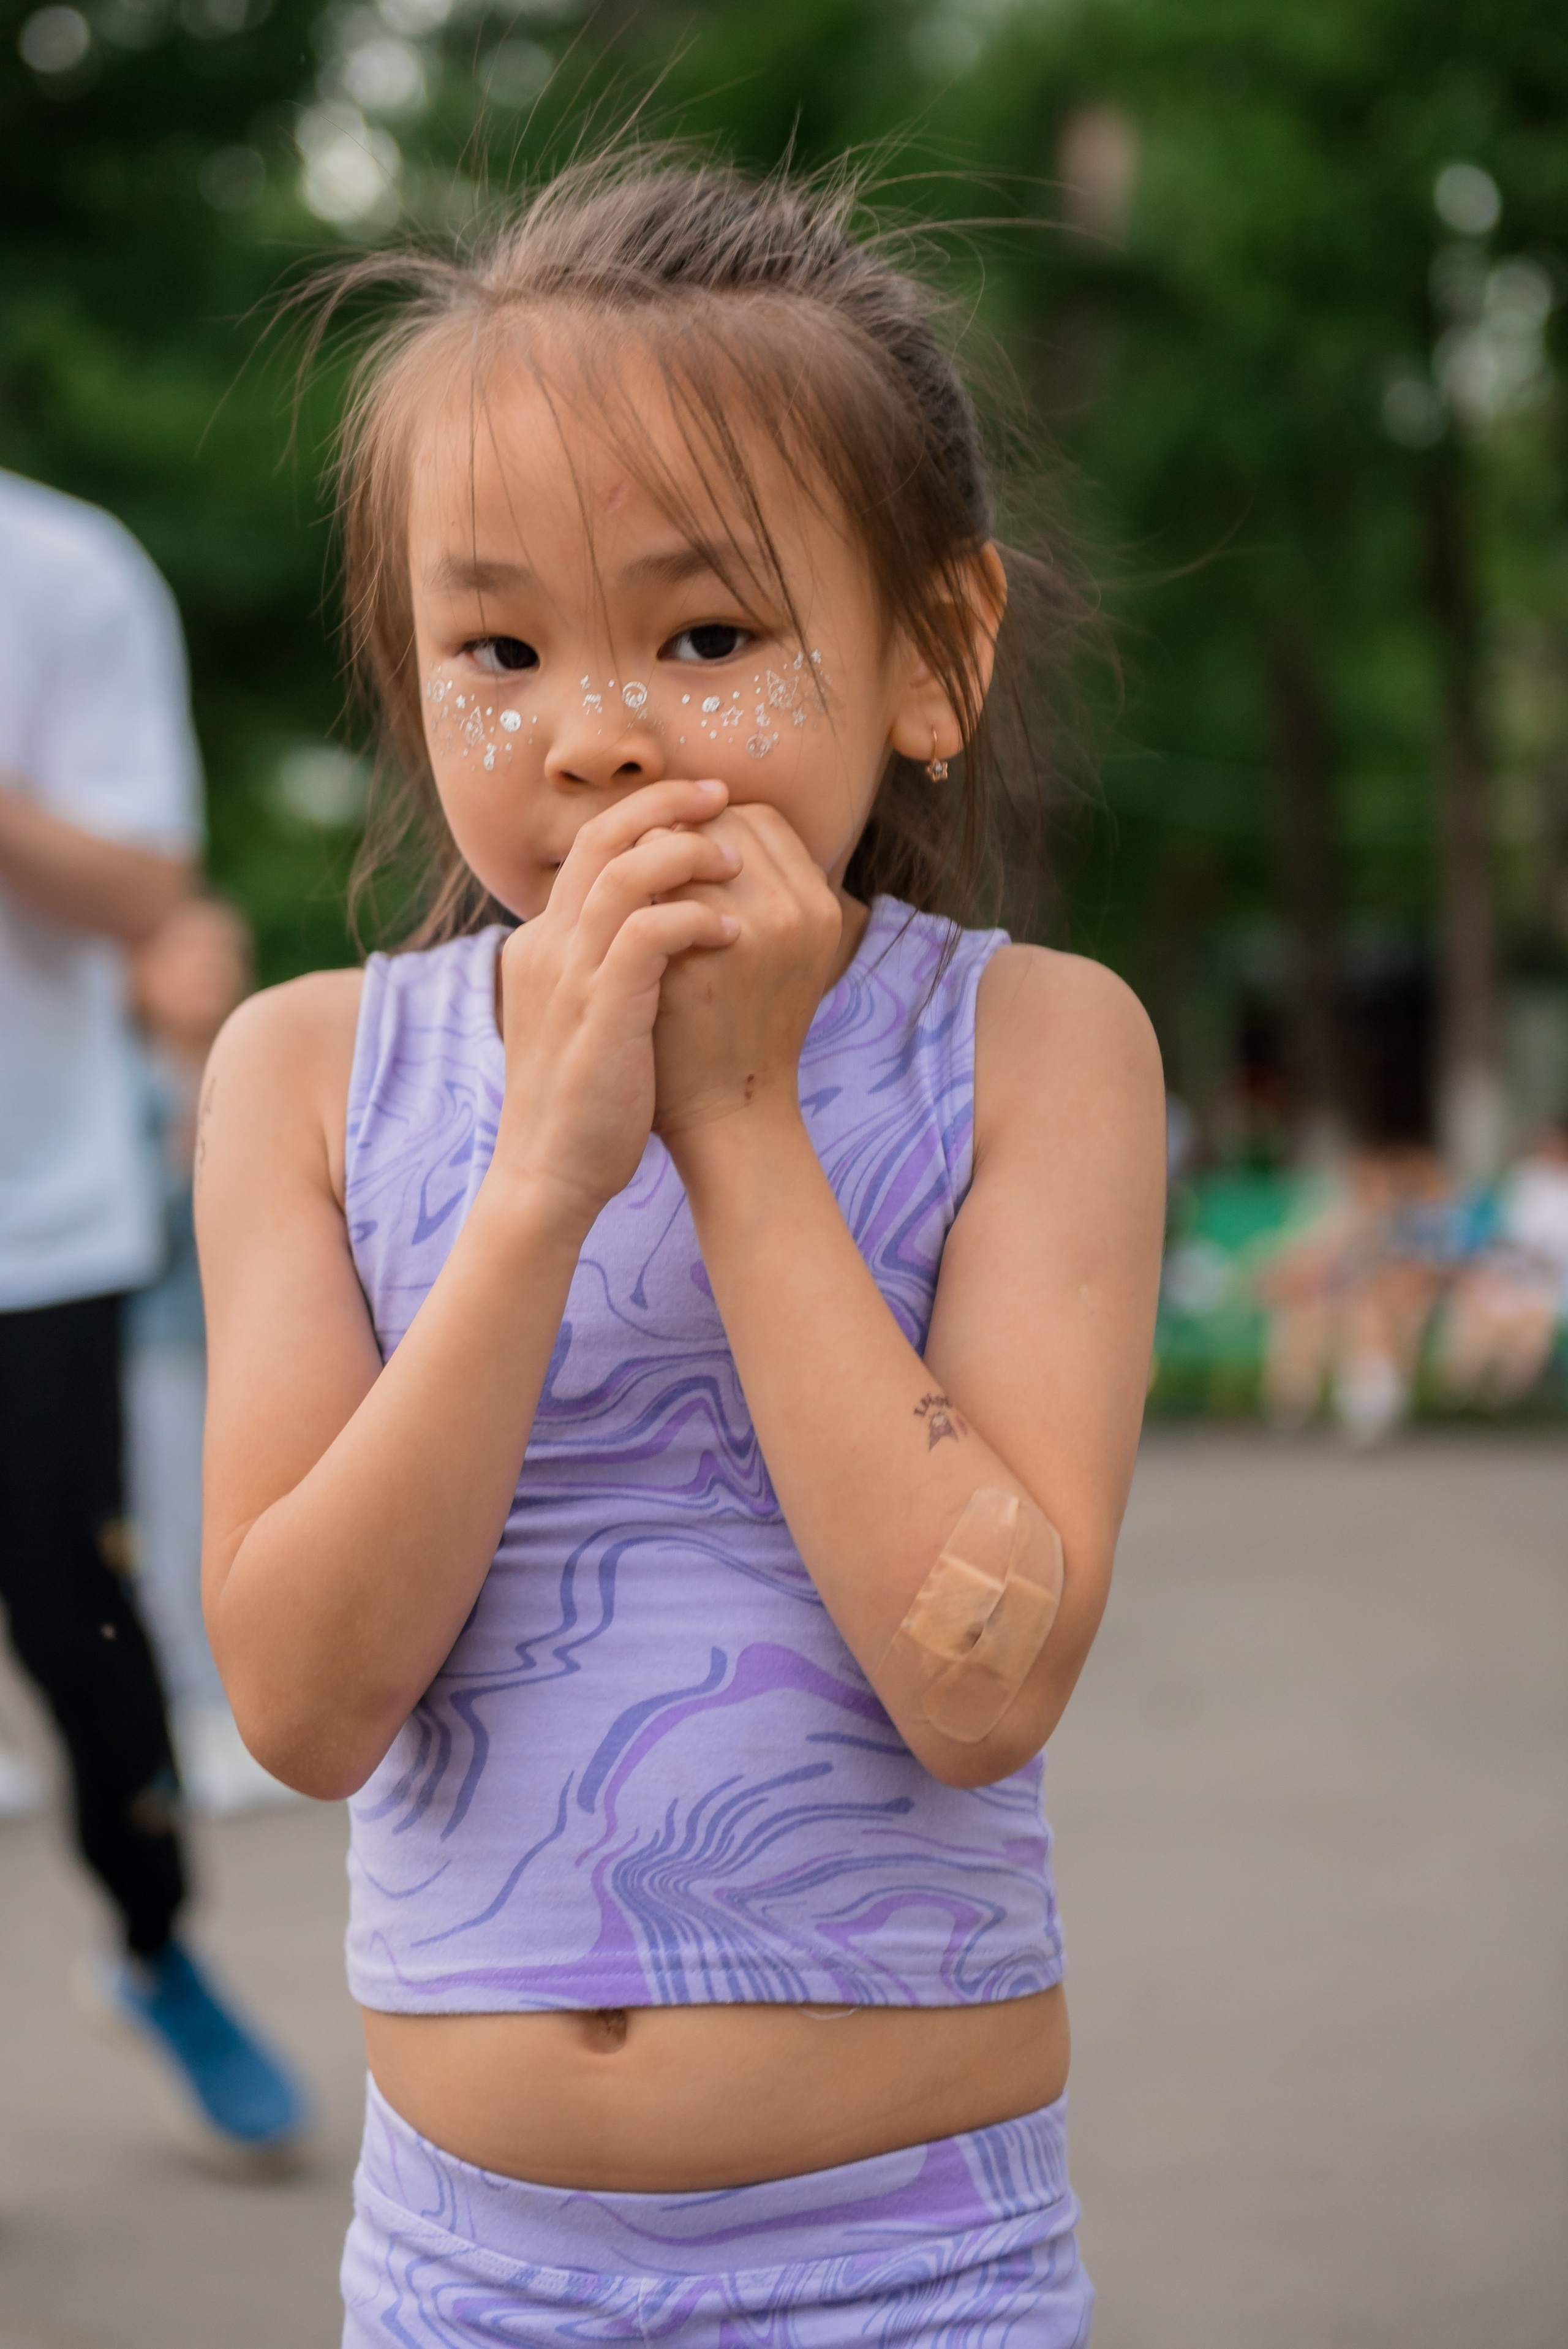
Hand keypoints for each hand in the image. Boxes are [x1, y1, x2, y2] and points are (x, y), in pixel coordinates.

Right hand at [488, 780, 740, 1229]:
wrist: (549, 1174)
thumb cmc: (585, 1102)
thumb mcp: (586, 1017)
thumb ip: (607, 968)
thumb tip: (661, 928)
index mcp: (542, 942)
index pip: (589, 848)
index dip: (644, 814)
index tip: (699, 802)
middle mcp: (546, 946)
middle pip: (600, 839)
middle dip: (666, 805)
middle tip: (723, 792)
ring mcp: (568, 976)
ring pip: (624, 874)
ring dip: (686, 854)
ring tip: (736, 862)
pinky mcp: (600, 1010)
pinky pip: (648, 934)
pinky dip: (695, 919)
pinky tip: (733, 933)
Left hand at [651, 802, 842, 1154]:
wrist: (724, 1114)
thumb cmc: (734, 1031)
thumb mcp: (770, 955)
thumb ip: (748, 892)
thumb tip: (685, 822)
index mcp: (818, 906)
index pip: (756, 817)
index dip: (710, 823)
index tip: (679, 852)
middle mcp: (796, 911)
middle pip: (722, 822)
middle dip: (678, 835)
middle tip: (650, 873)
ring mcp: (752, 932)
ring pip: (682, 847)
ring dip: (651, 863)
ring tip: (633, 902)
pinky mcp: (700, 958)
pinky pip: (651, 890)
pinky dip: (633, 896)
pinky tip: (616, 925)